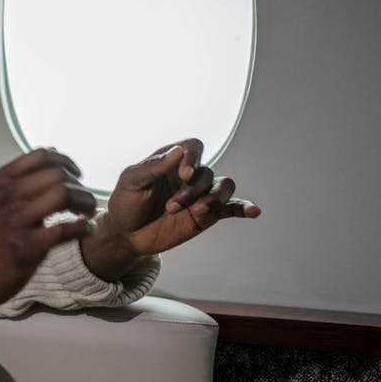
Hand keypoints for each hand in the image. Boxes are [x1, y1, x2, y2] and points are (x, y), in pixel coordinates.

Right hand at [0, 148, 97, 306]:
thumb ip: (18, 179)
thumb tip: (53, 155)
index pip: (41, 155)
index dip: (66, 162)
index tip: (76, 175)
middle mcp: (4, 197)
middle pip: (57, 174)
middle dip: (78, 185)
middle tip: (83, 199)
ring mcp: (14, 222)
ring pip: (63, 195)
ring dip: (85, 202)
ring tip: (86, 213)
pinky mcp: (26, 247)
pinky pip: (65, 229)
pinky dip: (83, 228)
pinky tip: (85, 230)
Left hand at [104, 138, 260, 257]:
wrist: (127, 234)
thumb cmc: (126, 203)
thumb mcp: (131, 181)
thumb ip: (153, 166)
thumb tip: (179, 151)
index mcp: (171, 160)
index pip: (193, 147)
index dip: (192, 157)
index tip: (183, 174)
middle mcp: (189, 175)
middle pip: (206, 172)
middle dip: (191, 190)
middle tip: (171, 206)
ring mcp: (200, 194)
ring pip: (223, 186)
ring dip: (214, 197)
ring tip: (198, 210)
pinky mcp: (207, 214)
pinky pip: (231, 208)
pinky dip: (244, 208)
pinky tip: (254, 211)